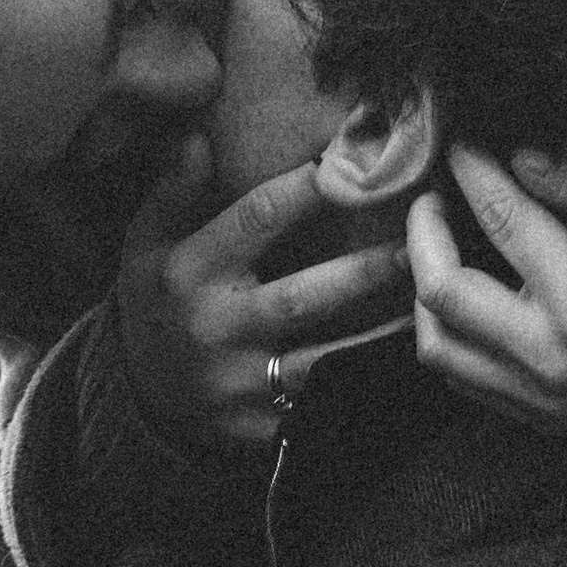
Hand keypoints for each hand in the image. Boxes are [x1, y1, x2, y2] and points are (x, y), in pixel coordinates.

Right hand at [118, 135, 412, 453]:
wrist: (138, 399)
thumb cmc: (157, 304)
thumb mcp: (144, 244)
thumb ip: (172, 191)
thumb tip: (198, 138)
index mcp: (190, 273)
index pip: (256, 220)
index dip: (307, 190)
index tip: (355, 165)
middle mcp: (215, 329)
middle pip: (301, 298)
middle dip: (363, 273)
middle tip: (418, 247)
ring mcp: (239, 384)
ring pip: (322, 361)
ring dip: (378, 337)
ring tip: (429, 308)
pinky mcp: (259, 428)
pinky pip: (320, 409)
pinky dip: (361, 391)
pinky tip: (403, 369)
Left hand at [406, 144, 566, 428]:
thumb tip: (523, 162)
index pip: (508, 225)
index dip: (478, 178)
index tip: (464, 153)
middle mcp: (548, 356)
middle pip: (445, 289)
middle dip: (424, 233)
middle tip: (431, 202)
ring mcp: (530, 393)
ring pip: (434, 341)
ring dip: (424, 289)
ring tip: (434, 253)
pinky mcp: (521, 413)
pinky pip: (453, 373)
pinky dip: (443, 330)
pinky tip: (456, 300)